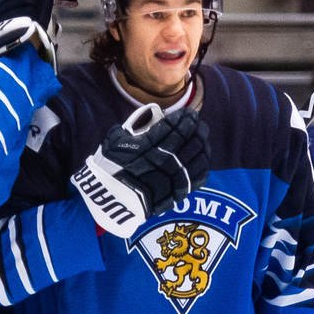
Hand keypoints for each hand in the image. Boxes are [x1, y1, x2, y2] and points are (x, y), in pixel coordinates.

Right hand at [71, 104, 207, 241]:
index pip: (173, 127)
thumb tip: (150, 115)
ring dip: (203, 144)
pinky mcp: (176, 193)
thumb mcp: (115, 140)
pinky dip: (202, 165)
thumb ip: (133, 125)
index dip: (183, 118)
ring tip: (202, 136)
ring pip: (196, 157)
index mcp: (148, 146)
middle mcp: (163, 161)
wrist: (111, 200)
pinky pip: (197, 177)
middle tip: (197, 121)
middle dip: (196, 127)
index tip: (187, 113)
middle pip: (188, 140)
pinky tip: (203, 157)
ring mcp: (172, 178)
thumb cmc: (110, 167)